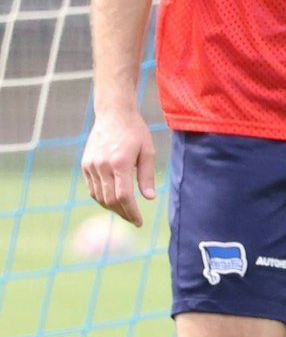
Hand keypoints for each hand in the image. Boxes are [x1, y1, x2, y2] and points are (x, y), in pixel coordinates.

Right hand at [81, 106, 156, 225]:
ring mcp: (91, 165)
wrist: (113, 114)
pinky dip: (102, 198)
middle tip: (134, 220)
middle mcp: (102, 165)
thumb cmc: (135, 132)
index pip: (124, 196)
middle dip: (123, 213)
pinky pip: (92, 188)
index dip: (132, 212)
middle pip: (110, 199)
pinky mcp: (85, 164)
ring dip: (112, 207)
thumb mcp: (148, 152)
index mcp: (119, 163)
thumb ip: (146, 176)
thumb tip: (149, 198)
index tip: (139, 222)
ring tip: (126, 212)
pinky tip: (113, 200)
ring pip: (99, 196)